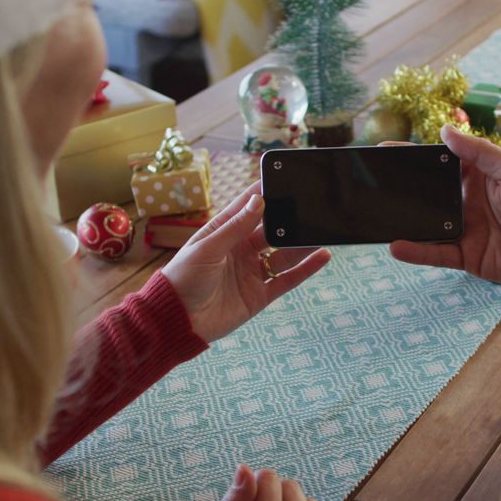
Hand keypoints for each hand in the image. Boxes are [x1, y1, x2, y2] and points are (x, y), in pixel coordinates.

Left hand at [162, 184, 330, 342]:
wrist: (177, 321)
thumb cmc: (183, 279)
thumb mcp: (208, 247)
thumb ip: (236, 226)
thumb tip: (259, 200)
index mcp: (223, 233)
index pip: (248, 207)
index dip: (266, 194)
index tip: (286, 179)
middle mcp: (240, 250)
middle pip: (271, 230)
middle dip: (289, 218)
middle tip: (311, 205)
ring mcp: (252, 272)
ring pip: (283, 253)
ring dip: (302, 242)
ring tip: (321, 229)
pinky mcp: (260, 295)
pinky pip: (288, 279)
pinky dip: (306, 268)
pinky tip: (322, 255)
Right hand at [389, 125, 500, 297]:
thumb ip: (479, 152)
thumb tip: (445, 131)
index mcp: (481, 176)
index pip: (441, 164)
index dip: (415, 158)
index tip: (386, 151)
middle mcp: (470, 202)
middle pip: (429, 194)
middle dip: (402, 189)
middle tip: (371, 183)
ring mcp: (468, 231)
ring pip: (428, 225)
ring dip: (405, 220)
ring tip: (376, 214)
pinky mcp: (470, 258)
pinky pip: (437, 254)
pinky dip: (416, 251)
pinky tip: (396, 245)